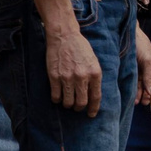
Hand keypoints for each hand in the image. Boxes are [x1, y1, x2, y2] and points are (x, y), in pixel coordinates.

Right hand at [41, 0, 102, 116]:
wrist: (64, 36)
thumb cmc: (80, 47)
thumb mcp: (94, 61)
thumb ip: (94, 77)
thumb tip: (93, 95)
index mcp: (95, 73)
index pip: (96, 97)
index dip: (93, 109)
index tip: (91, 114)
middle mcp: (82, 77)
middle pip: (81, 103)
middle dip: (79, 108)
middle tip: (77, 107)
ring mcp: (68, 78)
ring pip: (68, 102)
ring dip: (68, 105)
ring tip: (67, 102)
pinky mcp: (55, 77)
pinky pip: (55, 96)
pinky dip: (57, 100)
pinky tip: (57, 97)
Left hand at [135, 27, 150, 108]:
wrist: (126, 35)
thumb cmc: (140, 44)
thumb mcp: (146, 60)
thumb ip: (149, 77)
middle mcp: (150, 71)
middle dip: (149, 96)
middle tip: (146, 103)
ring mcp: (141, 73)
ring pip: (143, 88)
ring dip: (141, 95)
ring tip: (137, 102)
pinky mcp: (132, 73)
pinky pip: (134, 84)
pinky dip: (134, 91)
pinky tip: (132, 96)